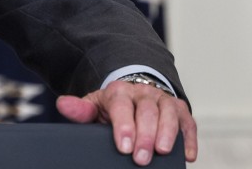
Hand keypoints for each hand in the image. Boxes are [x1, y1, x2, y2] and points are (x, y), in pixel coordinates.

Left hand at [57, 80, 197, 165]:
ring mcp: (163, 100)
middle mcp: (143, 93)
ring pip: (169, 113)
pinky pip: (188, 123)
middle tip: (141, 159)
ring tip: (162, 152)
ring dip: (167, 134)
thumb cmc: (113, 107)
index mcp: (119, 91)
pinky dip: (189, 139)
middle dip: (145, 136)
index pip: (121, 106)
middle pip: (147, 111)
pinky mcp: (180, 110)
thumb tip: (62, 105)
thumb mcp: (94, 106)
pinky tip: (187, 156)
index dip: (124, 126)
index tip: (124, 147)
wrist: (133, 95)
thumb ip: (80, 110)